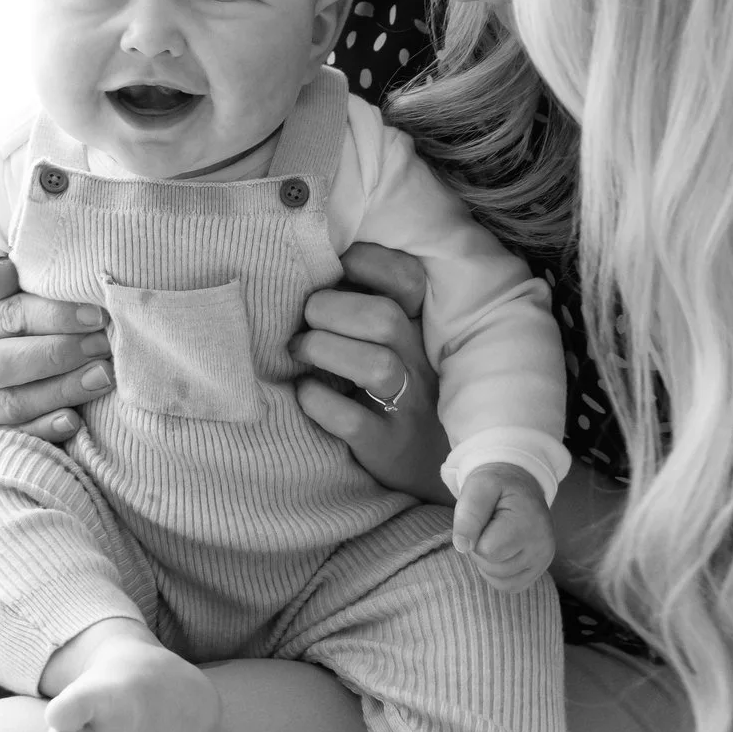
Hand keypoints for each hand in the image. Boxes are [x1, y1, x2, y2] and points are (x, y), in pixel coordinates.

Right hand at [0, 258, 110, 445]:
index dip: (54, 315)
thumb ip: (11, 284)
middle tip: (103, 346)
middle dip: (60, 354)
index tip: (96, 316)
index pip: (8, 315)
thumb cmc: (18, 330)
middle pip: (6, 362)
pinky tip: (74, 421)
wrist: (1, 378)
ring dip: (62, 389)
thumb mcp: (11, 300)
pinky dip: (45, 430)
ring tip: (102, 377)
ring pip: (13, 402)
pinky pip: (14, 438)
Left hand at [292, 242, 447, 501]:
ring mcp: (408, 407)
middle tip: (306, 321)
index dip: (367, 262)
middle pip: (383, 317)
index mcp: (422, 329)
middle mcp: (421, 363)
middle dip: (331, 309)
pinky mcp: (388, 447)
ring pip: (376, 366)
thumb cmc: (403, 391)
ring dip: (324, 350)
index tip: (334, 267)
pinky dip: (320, 402)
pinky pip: (353, 421)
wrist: (434, 470)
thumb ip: (374, 307)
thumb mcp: (404, 345)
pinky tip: (305, 394)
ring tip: (299, 353)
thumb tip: (320, 267)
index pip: (407, 278)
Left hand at [451, 464, 552, 592]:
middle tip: (489, 526)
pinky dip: (498, 574)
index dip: (475, 536)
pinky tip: (501, 552)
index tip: (484, 518)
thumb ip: (469, 515)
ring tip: (496, 536)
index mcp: (528, 523)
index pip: (486, 550)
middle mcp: (542, 546)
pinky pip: (510, 586)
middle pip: (492, 567)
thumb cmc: (497, 485)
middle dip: (481, 550)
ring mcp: (543, 561)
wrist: (521, 485)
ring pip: (500, 580)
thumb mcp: (479, 487)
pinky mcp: (539, 570)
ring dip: (488, 562)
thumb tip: (462, 546)